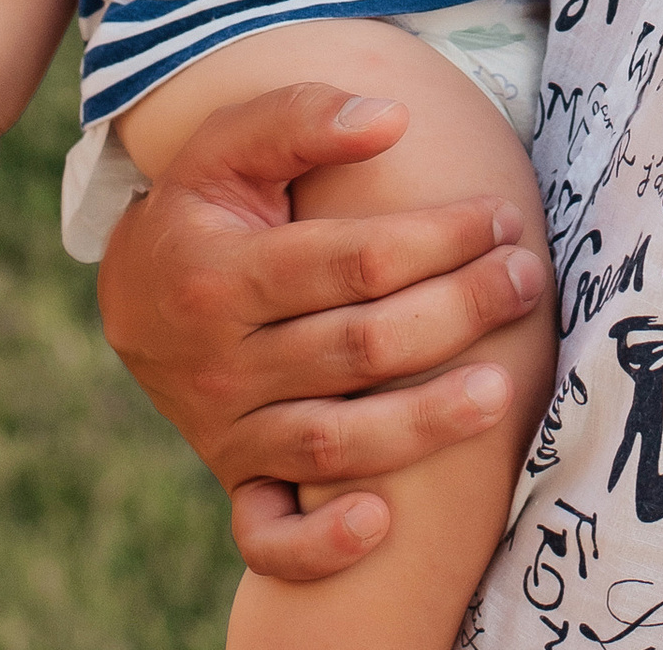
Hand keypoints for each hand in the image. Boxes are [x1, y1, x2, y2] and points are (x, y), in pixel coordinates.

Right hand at [98, 84, 549, 582]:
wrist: (136, 291)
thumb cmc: (208, 202)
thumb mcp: (233, 142)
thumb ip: (304, 116)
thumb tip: (391, 117)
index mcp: (220, 273)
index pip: (352, 261)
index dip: (438, 237)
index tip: (500, 216)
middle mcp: (219, 363)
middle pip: (358, 348)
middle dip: (457, 312)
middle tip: (526, 280)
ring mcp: (225, 431)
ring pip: (332, 443)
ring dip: (422, 424)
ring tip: (501, 389)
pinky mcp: (235, 478)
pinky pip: (267, 535)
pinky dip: (317, 546)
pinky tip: (380, 524)